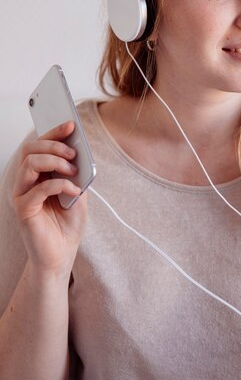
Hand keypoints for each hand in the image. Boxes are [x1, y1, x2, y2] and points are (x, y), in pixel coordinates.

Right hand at [12, 121, 87, 277]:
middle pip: (30, 149)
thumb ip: (75, 173)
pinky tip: (74, 191)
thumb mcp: (77, 193)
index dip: (53, 132)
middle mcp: (25, 182)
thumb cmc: (68, 225)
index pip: (38, 145)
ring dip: (55, 162)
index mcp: (37, 175)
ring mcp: (21, 195)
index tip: (71, 124)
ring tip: (73, 171)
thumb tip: (79, 150)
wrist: (62, 255)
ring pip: (30, 163)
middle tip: (74, 153)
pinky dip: (59, 185)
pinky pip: (38, 188)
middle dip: (54, 145)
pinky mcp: (23, 209)